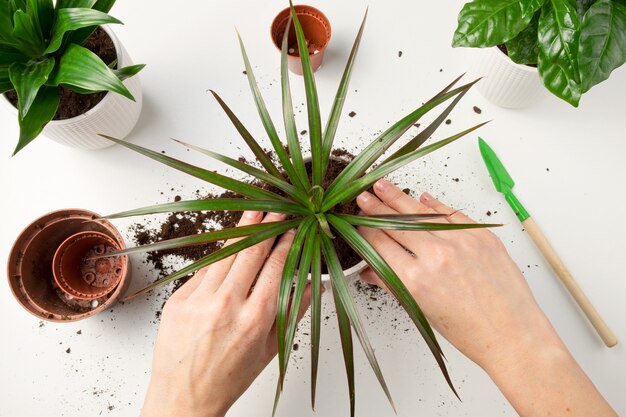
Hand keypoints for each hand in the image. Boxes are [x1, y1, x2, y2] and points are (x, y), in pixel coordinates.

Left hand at [141, 211, 310, 416]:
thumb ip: (293, 311)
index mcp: (255, 318)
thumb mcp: (270, 349)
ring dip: (242, 230)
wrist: (183, 399)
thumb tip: (316, 285)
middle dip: (266, 225)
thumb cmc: (228, 378)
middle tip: (276, 209)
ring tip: (254, 212)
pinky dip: (219, 256)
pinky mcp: (178, 298)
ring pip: (225, 254)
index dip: (286, 243)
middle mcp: (226, 304)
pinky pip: (204, 269)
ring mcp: (198, 299)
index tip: (292, 229)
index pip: (276, 266)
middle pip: (250, 251)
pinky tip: (229, 245)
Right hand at [356, 179, 616, 416]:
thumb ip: (393, 284)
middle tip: (363, 196)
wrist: (514, 336)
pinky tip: (422, 198)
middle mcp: (437, 256)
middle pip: (396, 223)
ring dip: (399, 198)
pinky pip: (452, 214)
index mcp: (416, 279)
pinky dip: (436, 206)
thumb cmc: (471, 332)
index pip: (380, 244)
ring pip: (422, 212)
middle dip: (375, 208)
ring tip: (383, 185)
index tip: (356, 222)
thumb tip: (370, 271)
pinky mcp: (482, 235)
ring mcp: (461, 242)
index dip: (365, 230)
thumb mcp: (422, 311)